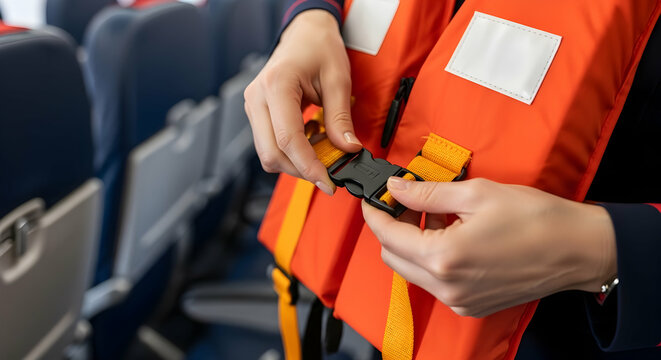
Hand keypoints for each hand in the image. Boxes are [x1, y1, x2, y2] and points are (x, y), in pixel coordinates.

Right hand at [244, 10, 361, 194]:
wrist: (304, 33)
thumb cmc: (319, 48)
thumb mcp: (338, 80)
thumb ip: (340, 118)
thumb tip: (347, 150)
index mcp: (276, 85)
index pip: (288, 139)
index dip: (308, 167)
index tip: (328, 183)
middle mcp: (257, 98)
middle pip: (272, 153)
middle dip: (300, 170)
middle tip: (328, 174)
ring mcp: (253, 106)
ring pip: (268, 153)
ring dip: (295, 162)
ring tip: (320, 147)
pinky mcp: (257, 113)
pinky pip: (269, 143)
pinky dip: (290, 151)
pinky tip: (309, 138)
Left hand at [361, 177, 616, 317]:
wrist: (578, 249)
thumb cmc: (536, 219)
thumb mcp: (476, 193)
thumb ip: (427, 192)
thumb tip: (397, 187)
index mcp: (443, 257)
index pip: (388, 236)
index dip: (375, 213)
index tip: (373, 197)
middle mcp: (447, 286)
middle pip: (393, 257)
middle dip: (392, 227)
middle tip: (406, 200)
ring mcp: (459, 299)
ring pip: (412, 270)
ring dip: (412, 242)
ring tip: (434, 213)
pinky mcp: (471, 304)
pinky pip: (435, 281)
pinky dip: (432, 258)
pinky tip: (450, 233)